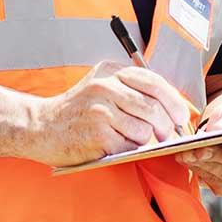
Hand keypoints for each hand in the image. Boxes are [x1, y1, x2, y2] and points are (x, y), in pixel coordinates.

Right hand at [24, 61, 194, 167]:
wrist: (40, 128)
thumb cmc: (77, 111)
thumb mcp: (101, 86)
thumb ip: (131, 89)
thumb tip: (172, 108)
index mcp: (110, 71)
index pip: (154, 82)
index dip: (174, 101)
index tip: (181, 116)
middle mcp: (105, 87)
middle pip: (154, 107)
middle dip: (166, 126)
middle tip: (166, 135)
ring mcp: (101, 111)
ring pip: (145, 130)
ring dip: (143, 140)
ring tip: (127, 138)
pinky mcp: (98, 135)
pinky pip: (130, 146)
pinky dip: (127, 150)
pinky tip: (113, 145)